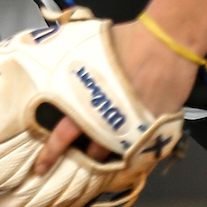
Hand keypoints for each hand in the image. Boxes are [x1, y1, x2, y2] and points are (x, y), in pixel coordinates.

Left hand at [33, 18, 197, 173]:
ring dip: (112, 151)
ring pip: (118, 152)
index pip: (62, 135)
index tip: (40, 168)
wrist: (166, 40)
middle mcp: (108, 122)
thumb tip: (51, 59)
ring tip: (110, 149)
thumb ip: (69, 61)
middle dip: (86, 159)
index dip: (50, 154)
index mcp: (86, 103)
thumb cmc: (126, 39)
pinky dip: (138, 144)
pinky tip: (136, 139)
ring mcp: (134, 128)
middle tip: (82, 162)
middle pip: (92, 153)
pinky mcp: (157, 128)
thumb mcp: (87, 45)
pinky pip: (144, 144)